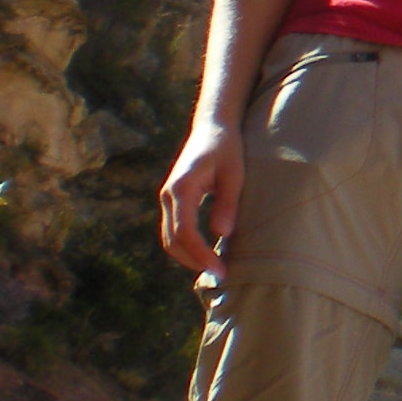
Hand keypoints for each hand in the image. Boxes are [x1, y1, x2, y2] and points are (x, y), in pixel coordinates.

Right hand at [160, 122, 243, 275]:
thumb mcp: (234, 172)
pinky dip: (186, 246)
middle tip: (219, 273)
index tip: (218, 268)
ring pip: (169, 238)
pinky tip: (206, 253)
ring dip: (187, 256)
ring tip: (214, 268)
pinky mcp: (173, 201)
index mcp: (181, 188)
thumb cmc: (227, 147)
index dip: (199, 254)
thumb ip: (227, 202)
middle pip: (171, 240)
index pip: (184, 231)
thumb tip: (222, 234)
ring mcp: (167, 199)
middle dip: (193, 261)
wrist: (212, 127)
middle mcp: (168, 196)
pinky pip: (173, 230)